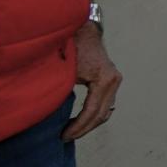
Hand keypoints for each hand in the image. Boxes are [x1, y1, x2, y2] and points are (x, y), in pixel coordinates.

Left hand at [65, 23, 121, 140]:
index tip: (63, 136)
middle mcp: (114, 81)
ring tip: (71, 132)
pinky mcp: (110, 80)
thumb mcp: (66, 72)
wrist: (83, 29)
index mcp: (105, 79)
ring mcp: (114, 80)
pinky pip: (105, 104)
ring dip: (90, 124)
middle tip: (66, 137)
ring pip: (106, 111)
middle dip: (84, 129)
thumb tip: (52, 117)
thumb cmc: (72, 47)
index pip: (92, 111)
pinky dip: (93, 115)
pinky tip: (79, 121)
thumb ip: (63, 93)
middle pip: (102, 114)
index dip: (78, 126)